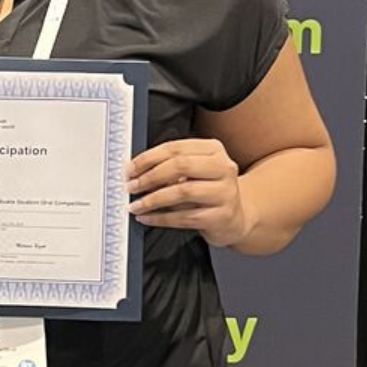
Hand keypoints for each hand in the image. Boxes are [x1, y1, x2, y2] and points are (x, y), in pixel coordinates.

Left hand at [127, 138, 253, 247]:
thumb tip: (137, 172)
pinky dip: (161, 218)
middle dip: (150, 176)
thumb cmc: (208, 191)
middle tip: (132, 186)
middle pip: (180, 166)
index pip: (175, 148)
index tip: (130, 169)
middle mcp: (223, 168)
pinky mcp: (221, 217)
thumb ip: (171, 167)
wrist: (235, 217)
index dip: (148, 158)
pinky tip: (147, 217)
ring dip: (153, 199)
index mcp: (214, 150)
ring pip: (182, 191)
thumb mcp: (195, 172)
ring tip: (136, 204)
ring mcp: (225, 193)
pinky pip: (184, 217)